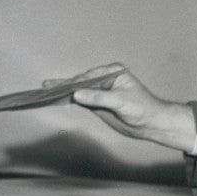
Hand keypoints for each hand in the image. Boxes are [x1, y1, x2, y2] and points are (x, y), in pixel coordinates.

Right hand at [47, 63, 196, 152]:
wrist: (151, 123)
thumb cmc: (142, 108)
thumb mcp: (120, 101)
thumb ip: (98, 98)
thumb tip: (77, 94)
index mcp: (113, 72)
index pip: (88, 76)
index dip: (73, 81)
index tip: (60, 86)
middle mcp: (105, 79)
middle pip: (81, 81)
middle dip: (64, 84)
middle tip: (46, 86)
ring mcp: (101, 90)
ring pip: (79, 90)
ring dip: (64, 91)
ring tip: (45, 90)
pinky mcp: (98, 102)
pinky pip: (81, 99)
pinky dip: (70, 99)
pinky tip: (58, 98)